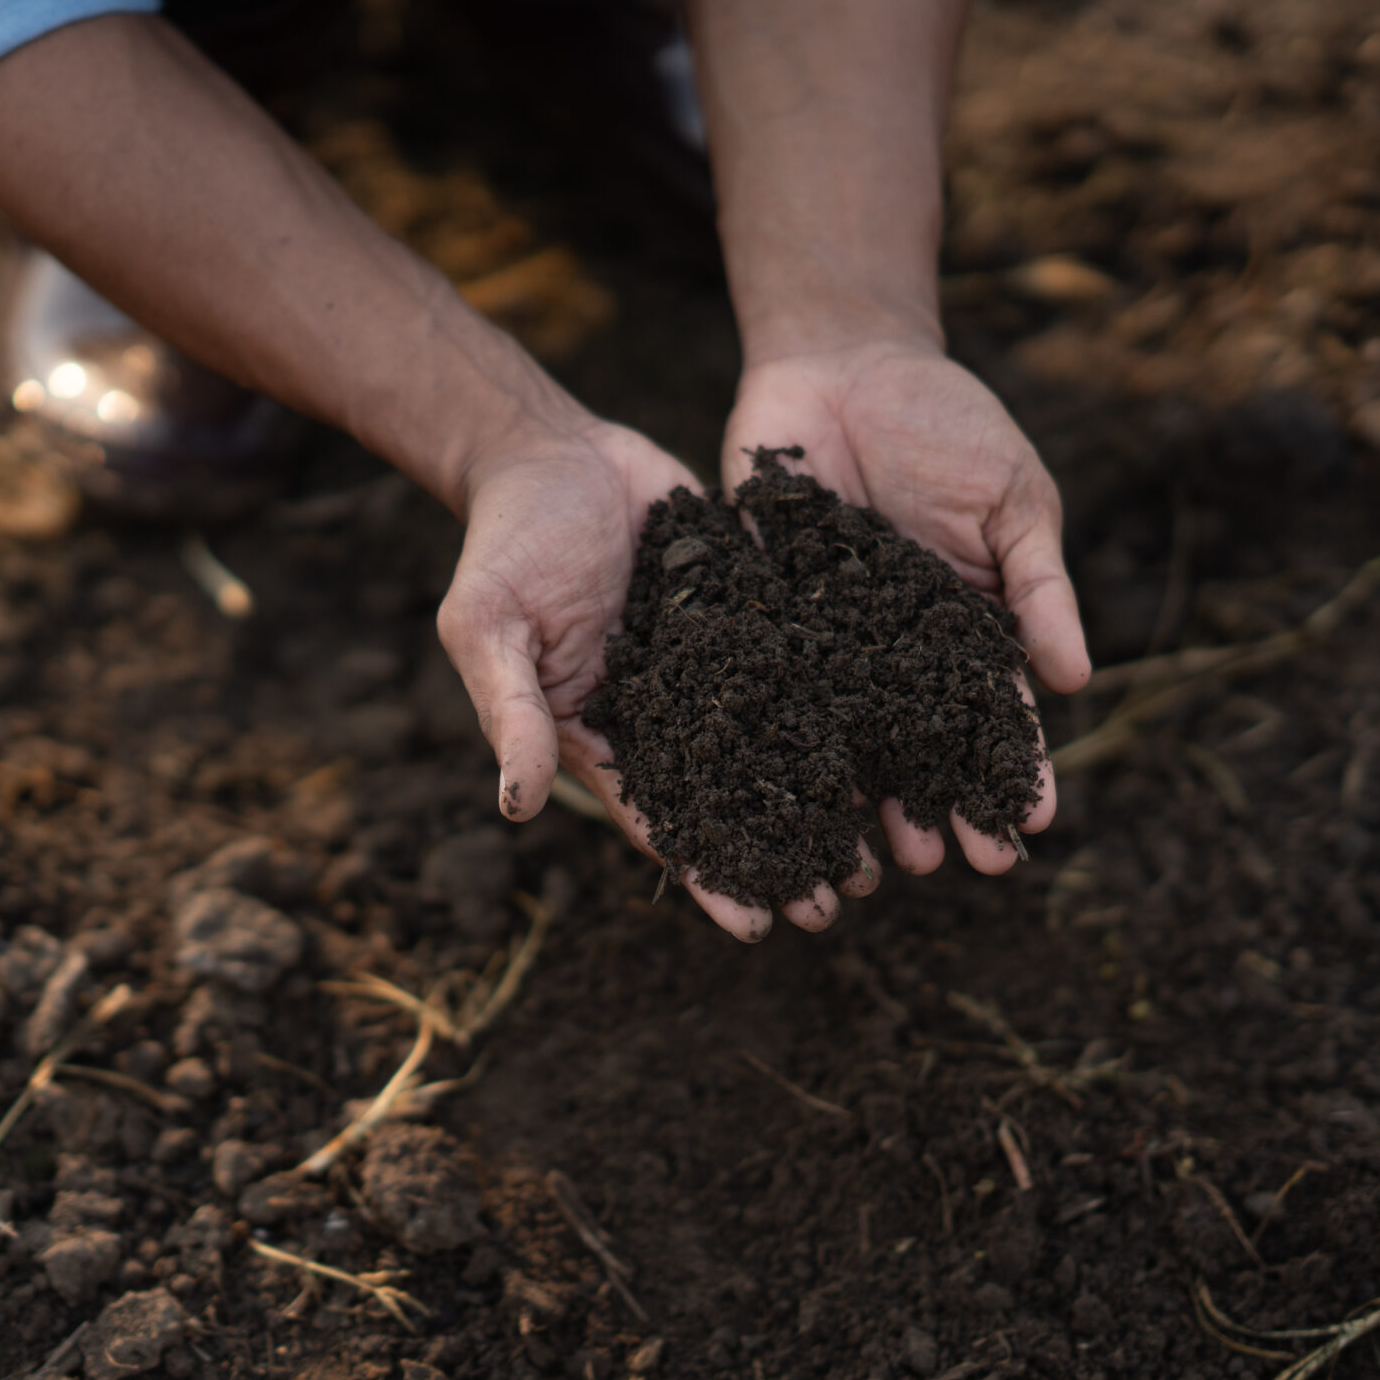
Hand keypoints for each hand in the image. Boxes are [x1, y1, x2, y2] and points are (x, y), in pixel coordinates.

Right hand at [436, 421, 860, 942]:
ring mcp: (711, 665)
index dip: (707, 873)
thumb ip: (514, 713)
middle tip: (835, 907)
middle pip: (731, 797)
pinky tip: (890, 741)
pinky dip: (840, 705)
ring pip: (776, 741)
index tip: (755, 927)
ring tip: (876, 856)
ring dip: (821, 799)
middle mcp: (665, 711)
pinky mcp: (747, 615)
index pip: (660, 819)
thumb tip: (517, 809)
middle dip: (779, 853)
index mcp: (600, 731)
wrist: (552, 452)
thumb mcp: (489, 628)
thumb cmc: (506, 544)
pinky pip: (799, 665)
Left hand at [721, 337, 1090, 876]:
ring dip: (862, 803)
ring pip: (847, 738)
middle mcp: (896, 651)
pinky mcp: (761, 617)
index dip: (1013, 772)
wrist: (845, 361)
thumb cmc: (945, 424)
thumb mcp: (1011, 499)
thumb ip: (1036, 587)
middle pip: (921, 746)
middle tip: (954, 868)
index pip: (996, 715)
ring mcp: (828, 640)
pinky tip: (785, 794)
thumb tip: (1080, 679)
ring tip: (874, 864)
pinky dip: (776, 744)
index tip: (1030, 828)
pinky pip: (769, 689)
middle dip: (941, 808)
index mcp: (966, 628)